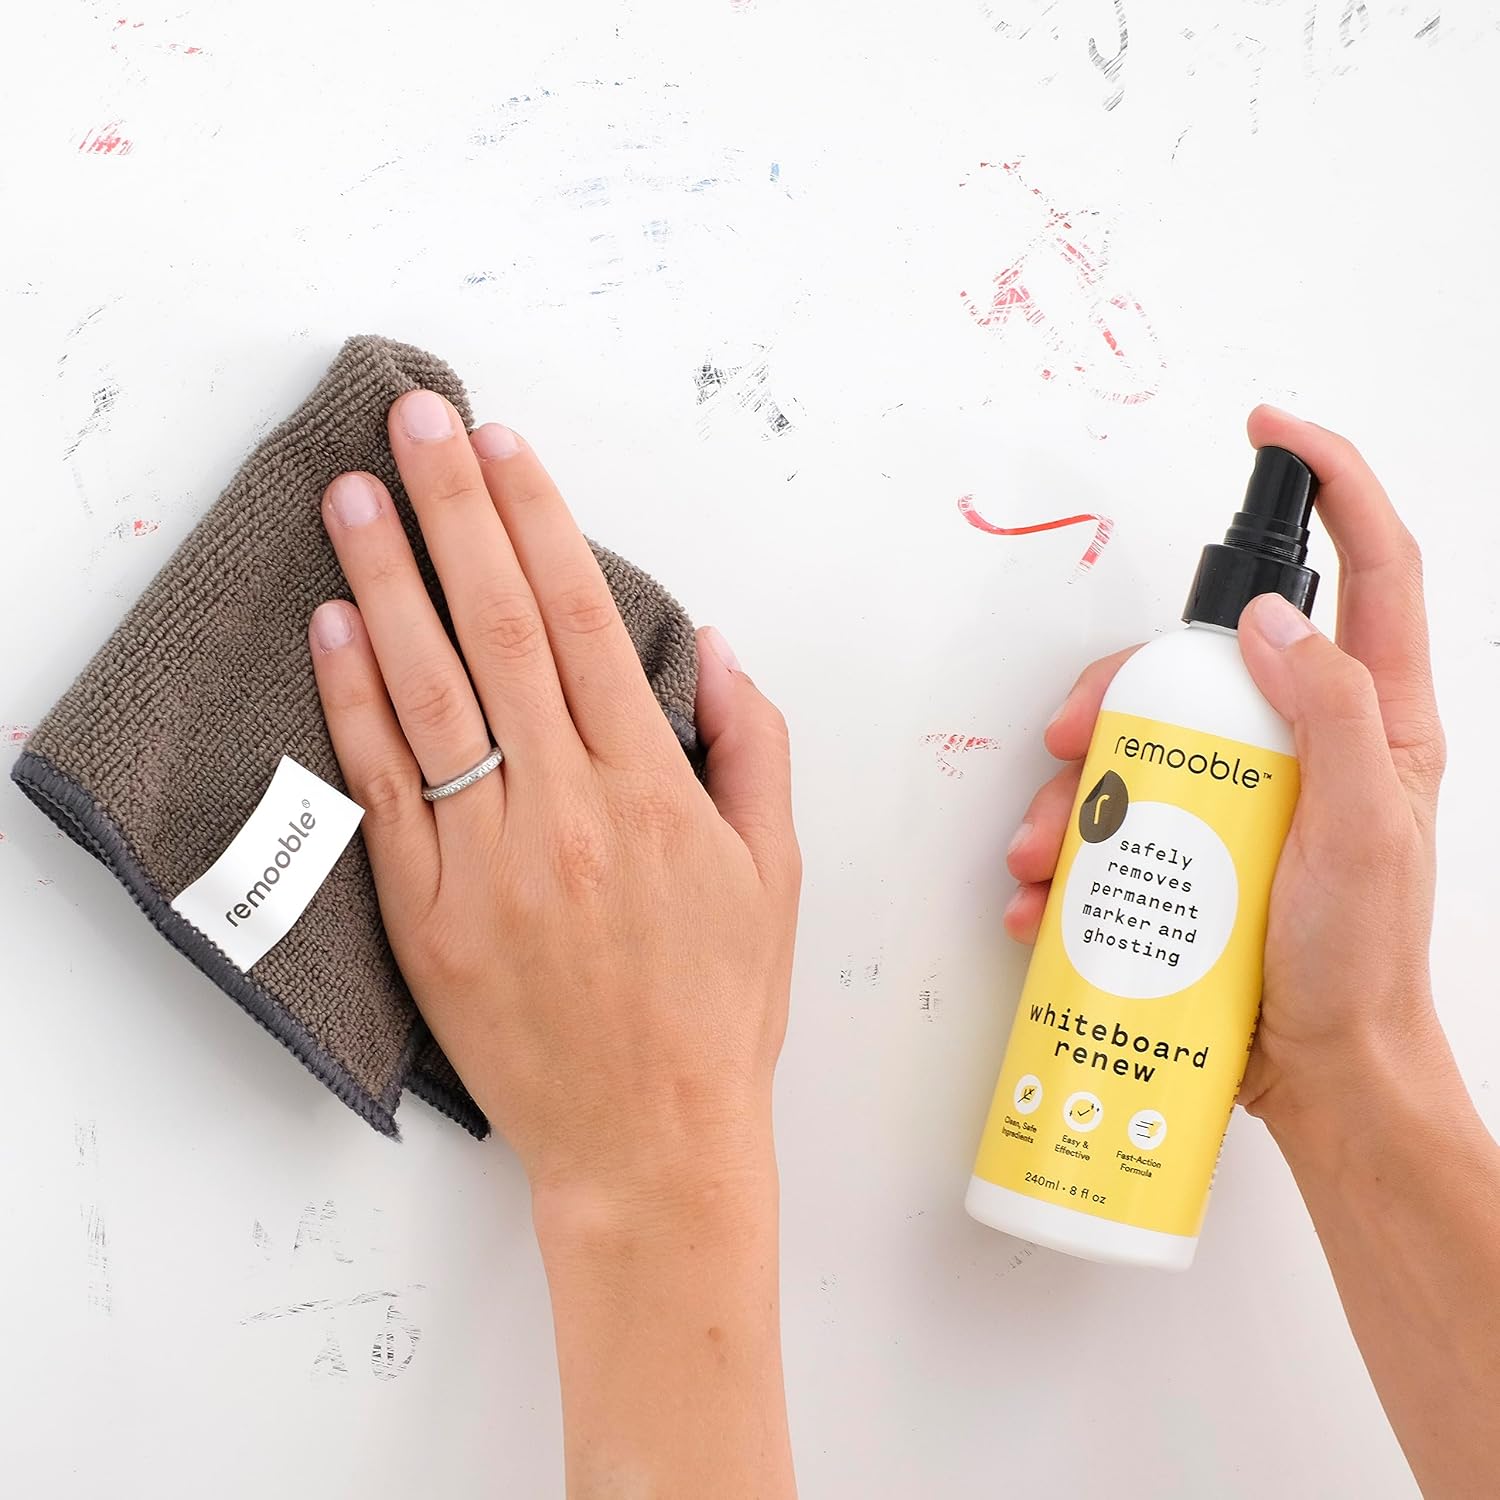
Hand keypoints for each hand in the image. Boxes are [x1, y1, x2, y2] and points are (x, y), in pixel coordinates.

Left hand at [308, 391, 800, 1497]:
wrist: (649, 1143)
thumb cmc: (719, 1010)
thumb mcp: (775, 875)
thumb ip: (753, 751)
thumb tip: (711, 652)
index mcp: (654, 791)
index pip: (584, 623)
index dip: (540, 521)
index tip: (505, 445)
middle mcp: (565, 809)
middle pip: (499, 628)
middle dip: (456, 511)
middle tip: (416, 420)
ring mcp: (488, 861)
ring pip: (429, 693)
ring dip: (386, 583)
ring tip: (353, 497)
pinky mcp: (428, 915)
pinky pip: (385, 793)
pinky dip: (352, 706)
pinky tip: (330, 631)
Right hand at [1003, 404, 1447, 1128]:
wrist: (1323, 1078)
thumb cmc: (1358, 962)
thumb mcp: (1365, 827)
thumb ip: (1333, 712)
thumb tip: (1263, 622)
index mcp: (1375, 718)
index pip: (1372, 567)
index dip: (1333, 485)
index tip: (1271, 434)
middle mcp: (1303, 742)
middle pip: (1200, 661)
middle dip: (1119, 688)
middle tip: (1072, 741)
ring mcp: (1242, 796)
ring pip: (1141, 741)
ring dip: (1076, 790)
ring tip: (1045, 856)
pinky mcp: (1193, 850)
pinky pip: (1118, 821)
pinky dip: (1069, 851)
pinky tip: (1046, 895)